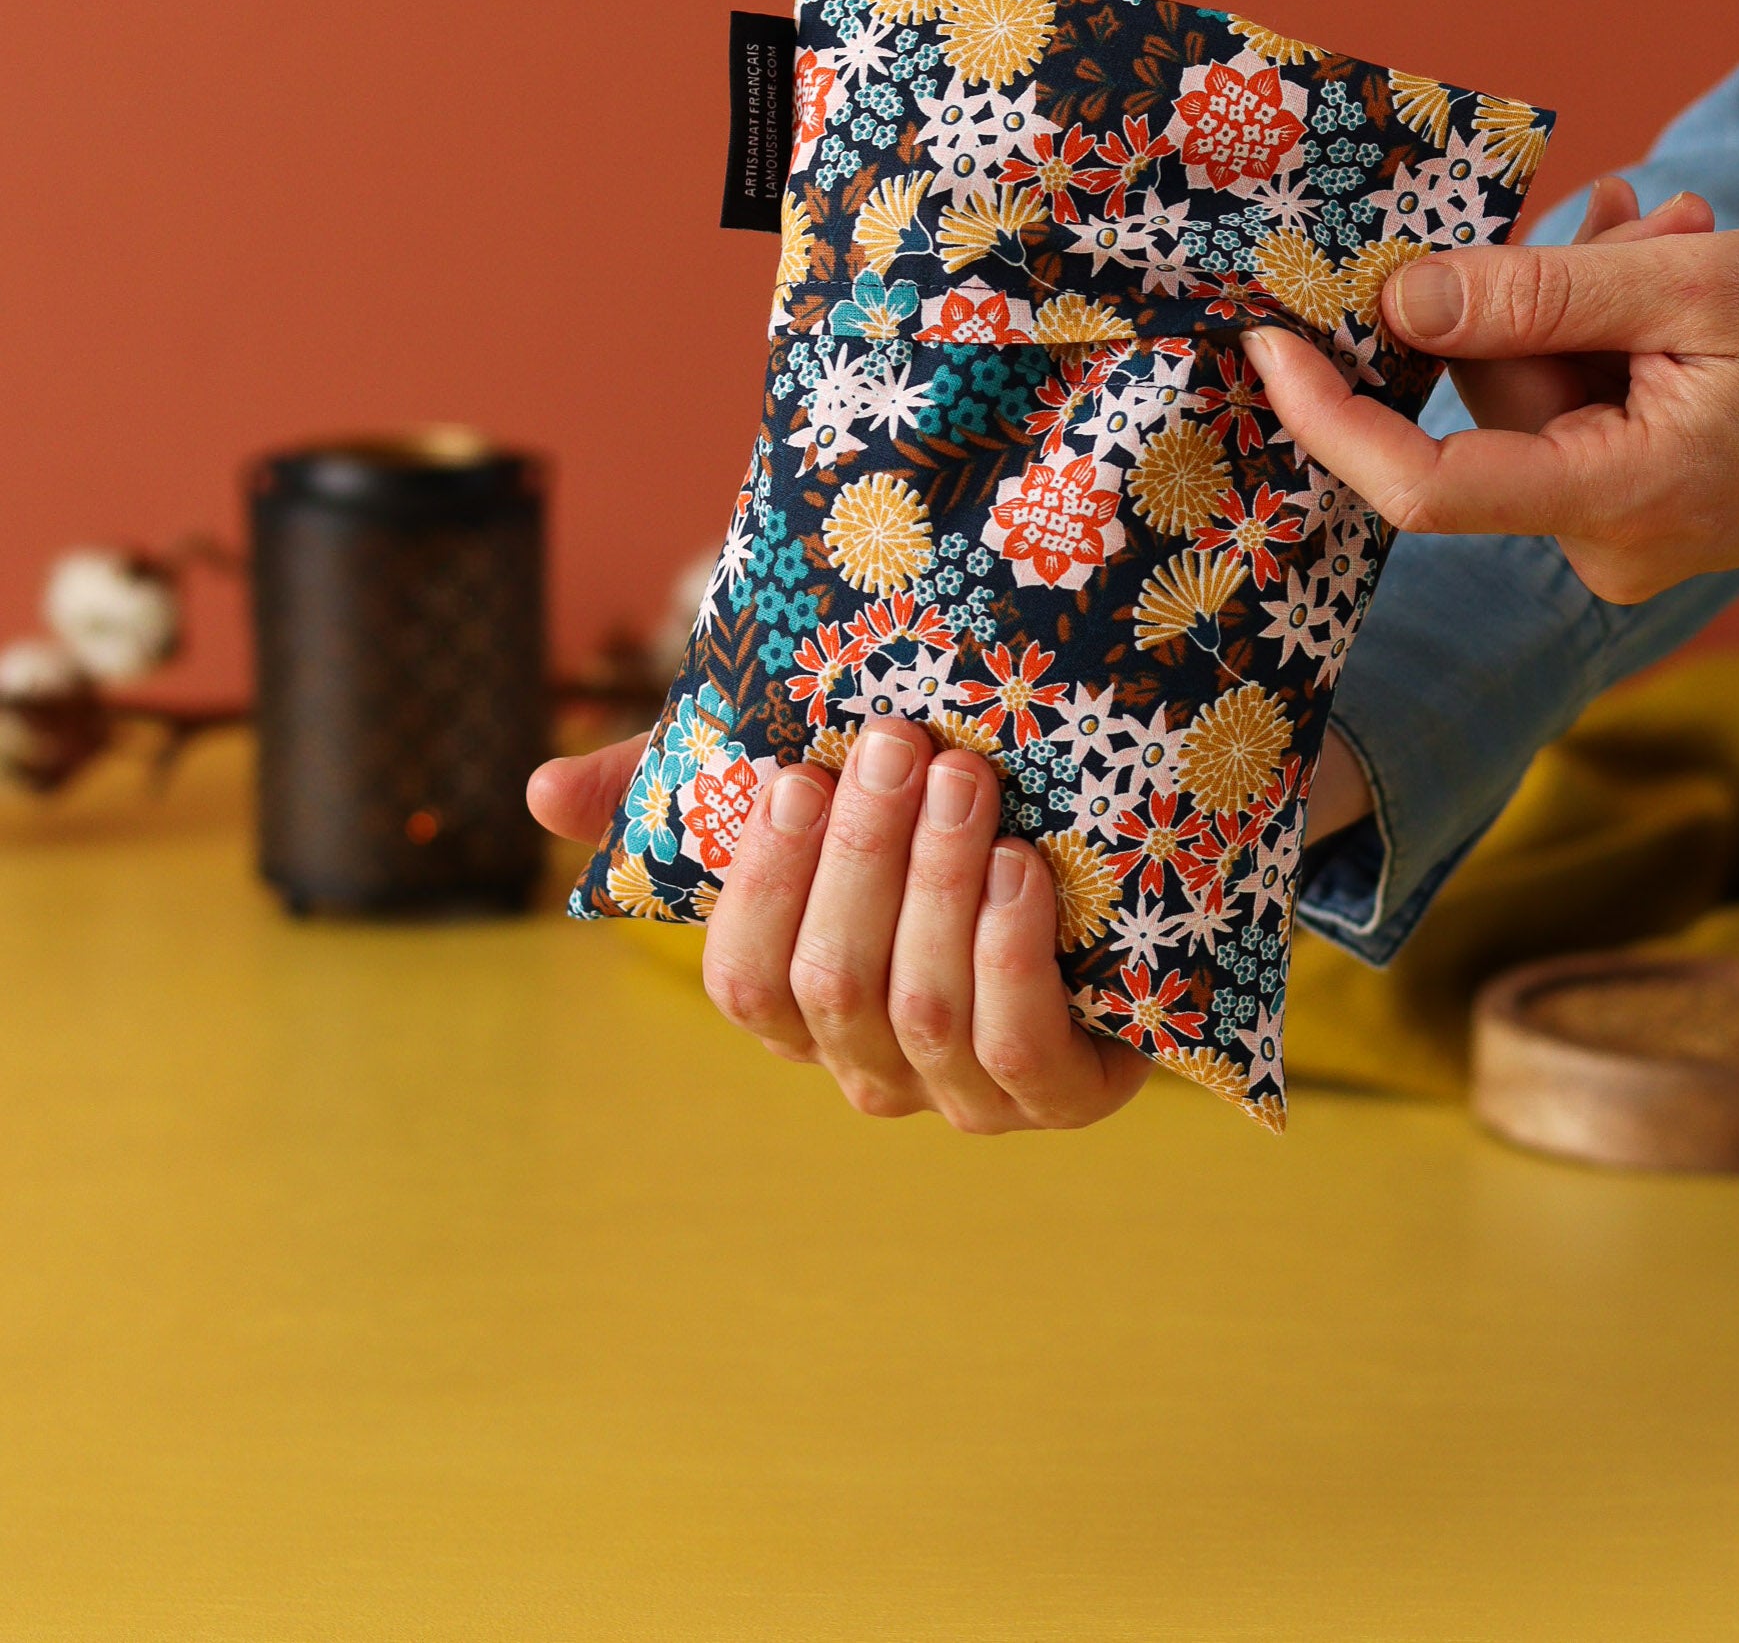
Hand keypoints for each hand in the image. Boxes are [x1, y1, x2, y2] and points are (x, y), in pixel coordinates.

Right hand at [529, 723, 1151, 1131]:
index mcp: (798, 1007)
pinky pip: (1017, 1046)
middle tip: (896, 744)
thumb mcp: (808, 798)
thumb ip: (680, 793)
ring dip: (939, 884)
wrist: (1100, 872)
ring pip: (922, 1007)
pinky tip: (1023, 868)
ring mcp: (962, 1093)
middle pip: (832, 984)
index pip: (743, 980)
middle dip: (862, 858)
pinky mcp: (1058, 1095)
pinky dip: (1011, 952)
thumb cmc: (922, 830)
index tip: (794, 774)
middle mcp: (868, 1068)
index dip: (764, 881)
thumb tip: (539, 790)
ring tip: (964, 779)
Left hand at [1242, 185, 1738, 603]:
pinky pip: (1582, 409)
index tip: (1267, 343)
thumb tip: (1395, 299)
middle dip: (1531, 299)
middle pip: (1490, 410)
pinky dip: (1611, 332)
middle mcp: (1610, 545)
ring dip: (1586, 298)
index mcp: (1620, 505)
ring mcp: (1631, 534)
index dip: (1331, 417)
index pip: (1423, 489)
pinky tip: (1678, 264)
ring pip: (1537, 394)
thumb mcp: (1693, 285)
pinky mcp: (1647, 507)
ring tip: (1682, 228)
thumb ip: (1537, 295)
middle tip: (1628, 211)